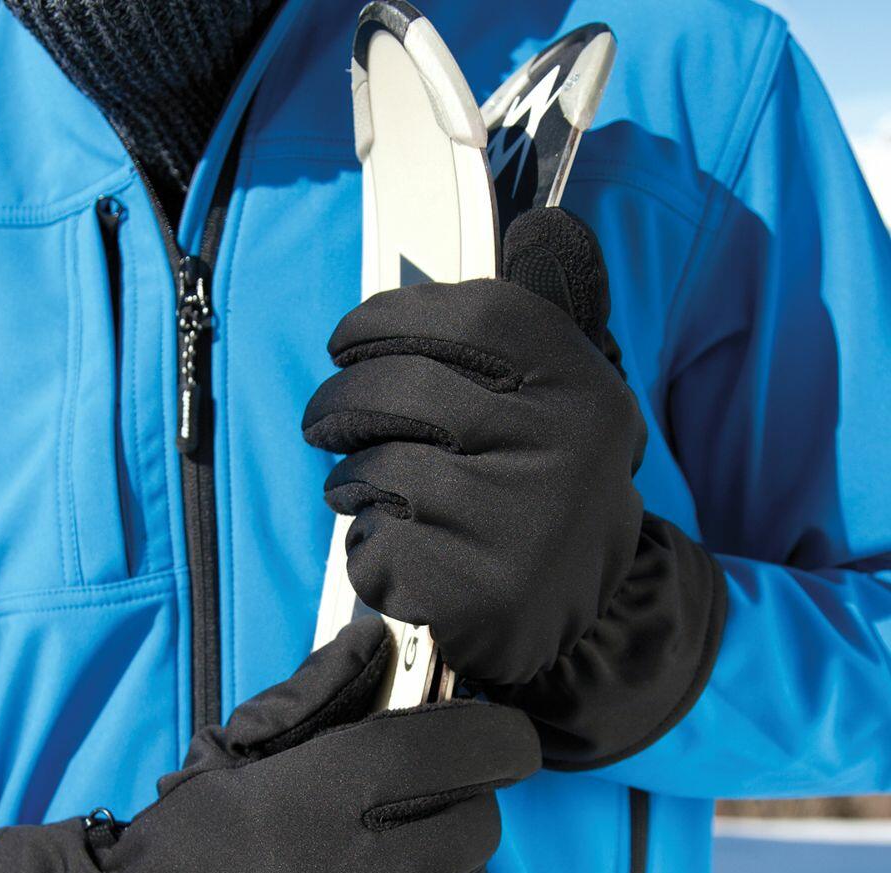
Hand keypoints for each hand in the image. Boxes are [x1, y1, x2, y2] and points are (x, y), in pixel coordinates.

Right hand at [0, 618, 539, 872]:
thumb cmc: (191, 836)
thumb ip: (318, 690)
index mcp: (333, 790)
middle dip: (461, 808)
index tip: (501, 742)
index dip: (500, 739)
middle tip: (419, 810)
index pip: (469, 750)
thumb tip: (380, 639)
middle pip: (478, 828)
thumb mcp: (241, 746)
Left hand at [304, 209, 725, 767]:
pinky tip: (409, 558)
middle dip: (338, 406)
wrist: (580, 618)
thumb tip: (546, 217)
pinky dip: (370, 551)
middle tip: (328, 423)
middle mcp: (558, 442)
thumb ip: (538, 322)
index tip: (347, 340)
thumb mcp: (566, 404)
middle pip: (393, 388)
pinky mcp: (471, 590)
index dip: (382, 320)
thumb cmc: (542, 493)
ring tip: (382, 498)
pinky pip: (373, 546)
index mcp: (577, 384)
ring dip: (353, 483)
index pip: (465, 315)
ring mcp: (515, 521)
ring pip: (374, 470)